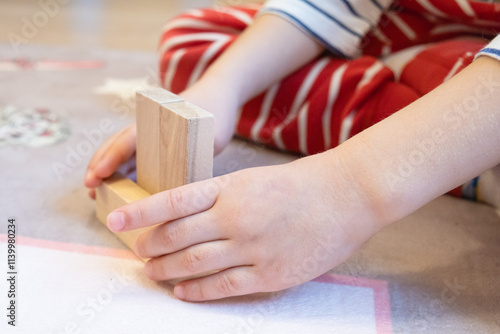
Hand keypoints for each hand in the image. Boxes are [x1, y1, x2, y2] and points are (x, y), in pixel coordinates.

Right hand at [84, 84, 238, 198]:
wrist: (217, 97)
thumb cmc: (214, 113)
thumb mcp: (212, 134)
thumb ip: (200, 157)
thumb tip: (188, 188)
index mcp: (158, 120)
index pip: (129, 139)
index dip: (112, 157)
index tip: (99, 173)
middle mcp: (149, 128)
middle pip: (117, 146)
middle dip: (100, 166)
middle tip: (88, 187)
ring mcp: (151, 138)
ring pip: (122, 155)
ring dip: (107, 173)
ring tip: (94, 195)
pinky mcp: (157, 148)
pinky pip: (134, 162)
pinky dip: (123, 175)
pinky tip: (116, 192)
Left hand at [106, 153, 381, 300]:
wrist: (348, 195)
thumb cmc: (303, 183)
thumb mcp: (255, 179)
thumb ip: (222, 197)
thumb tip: (188, 217)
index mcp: (231, 188)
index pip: (173, 201)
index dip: (141, 213)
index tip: (116, 221)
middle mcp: (235, 217)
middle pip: (177, 236)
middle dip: (150, 246)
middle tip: (136, 252)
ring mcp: (252, 247)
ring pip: (194, 263)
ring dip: (166, 270)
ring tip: (152, 272)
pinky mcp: (270, 274)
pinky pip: (222, 286)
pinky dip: (196, 291)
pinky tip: (182, 291)